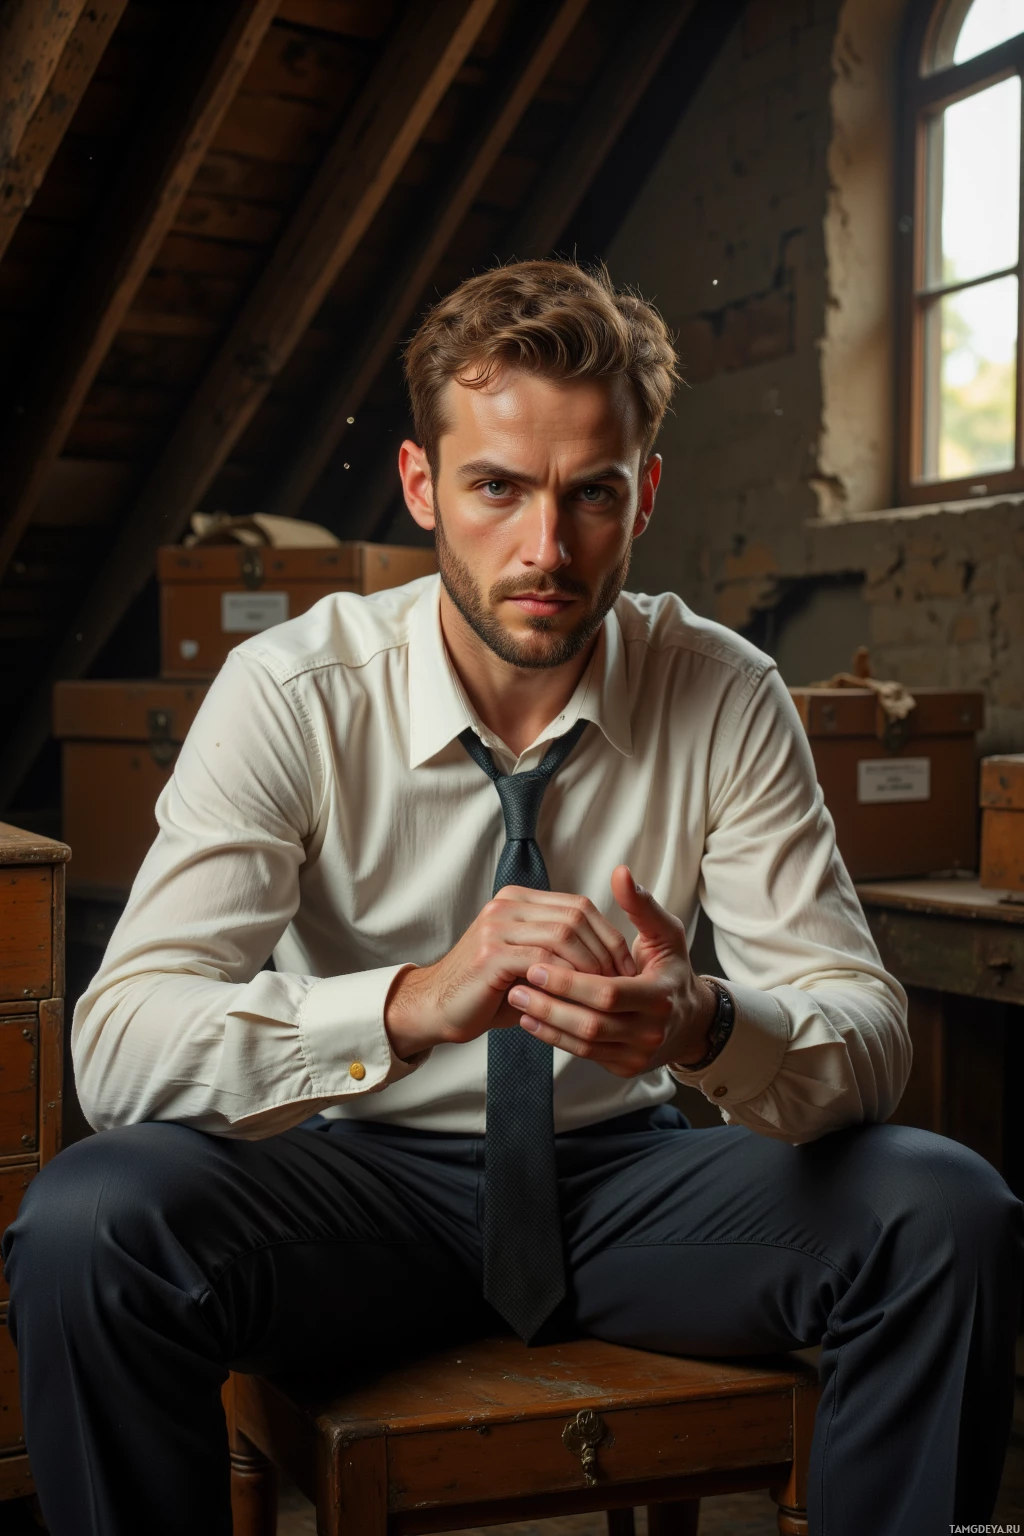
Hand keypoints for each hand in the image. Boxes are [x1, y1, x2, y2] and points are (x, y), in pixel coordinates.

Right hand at [383, 886, 636, 1060]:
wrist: (437, 1007)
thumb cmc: (488, 990)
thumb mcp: (528, 962)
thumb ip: (559, 949)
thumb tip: (611, 957)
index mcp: (518, 900)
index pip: (579, 906)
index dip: (609, 935)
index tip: (626, 967)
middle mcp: (507, 905)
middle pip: (576, 916)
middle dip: (605, 950)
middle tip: (622, 982)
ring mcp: (497, 926)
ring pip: (564, 935)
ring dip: (590, 966)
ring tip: (603, 992)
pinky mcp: (491, 954)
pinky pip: (543, 961)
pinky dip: (567, 979)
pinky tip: (577, 998)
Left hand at [504, 865, 718, 1077]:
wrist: (689, 1019)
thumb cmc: (670, 969)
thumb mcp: (665, 935)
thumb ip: (641, 906)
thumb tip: (621, 874)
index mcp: (660, 996)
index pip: (609, 992)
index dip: (570, 980)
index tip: (537, 962)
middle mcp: (651, 1031)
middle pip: (593, 1022)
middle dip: (551, 1003)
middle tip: (518, 980)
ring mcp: (638, 1054)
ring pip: (584, 1043)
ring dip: (547, 1022)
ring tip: (516, 997)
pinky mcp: (624, 1067)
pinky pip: (584, 1054)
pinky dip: (554, 1038)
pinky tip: (530, 1019)